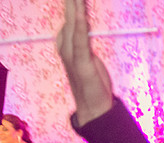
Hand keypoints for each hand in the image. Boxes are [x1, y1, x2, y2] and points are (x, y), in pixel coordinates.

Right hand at [56, 0, 113, 125]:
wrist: (93, 107)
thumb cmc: (93, 83)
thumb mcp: (90, 58)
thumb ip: (86, 42)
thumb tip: (85, 28)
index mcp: (66, 44)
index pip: (70, 17)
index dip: (72, 4)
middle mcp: (65, 46)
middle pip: (68, 16)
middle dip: (71, 2)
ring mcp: (71, 54)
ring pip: (72, 24)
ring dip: (74, 7)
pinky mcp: (81, 62)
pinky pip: (79, 39)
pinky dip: (79, 25)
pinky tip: (79, 14)